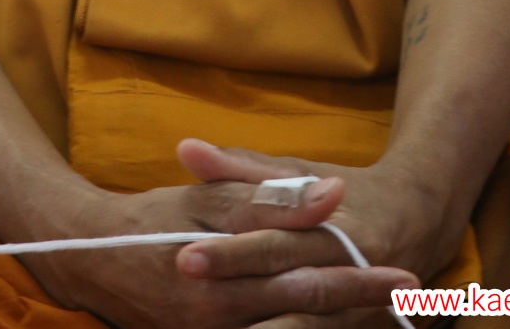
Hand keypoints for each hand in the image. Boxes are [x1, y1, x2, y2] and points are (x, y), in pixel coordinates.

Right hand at [29, 145, 415, 328]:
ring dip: (343, 324)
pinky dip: (304, 328)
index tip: (406, 275)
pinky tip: (334, 319)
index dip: (361, 280)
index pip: (312, 281)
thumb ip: (274, 199)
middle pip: (312, 315)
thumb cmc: (151, 220)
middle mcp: (228, 322)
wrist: (94, 260)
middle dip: (366, 308)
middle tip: (415, 298)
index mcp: (231, 281)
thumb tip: (334, 193)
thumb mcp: (211, 200)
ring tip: (390, 313)